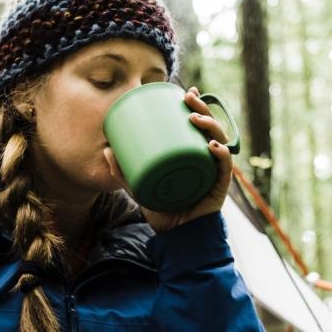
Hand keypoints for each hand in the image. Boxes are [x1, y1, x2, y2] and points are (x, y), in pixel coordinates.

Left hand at [104, 86, 234, 233]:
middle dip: (203, 108)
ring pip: (220, 141)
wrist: (177, 239)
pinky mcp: (219, 188)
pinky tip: (213, 146)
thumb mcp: (139, 188)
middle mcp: (207, 160)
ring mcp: (214, 173)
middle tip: (188, 97)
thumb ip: (123, 172)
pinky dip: (222, 155)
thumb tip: (106, 150)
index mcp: (193, 155)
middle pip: (211, 128)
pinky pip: (225, 168)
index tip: (185, 92)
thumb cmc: (162, 212)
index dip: (197, 106)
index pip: (199, 126)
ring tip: (194, 118)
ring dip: (211, 126)